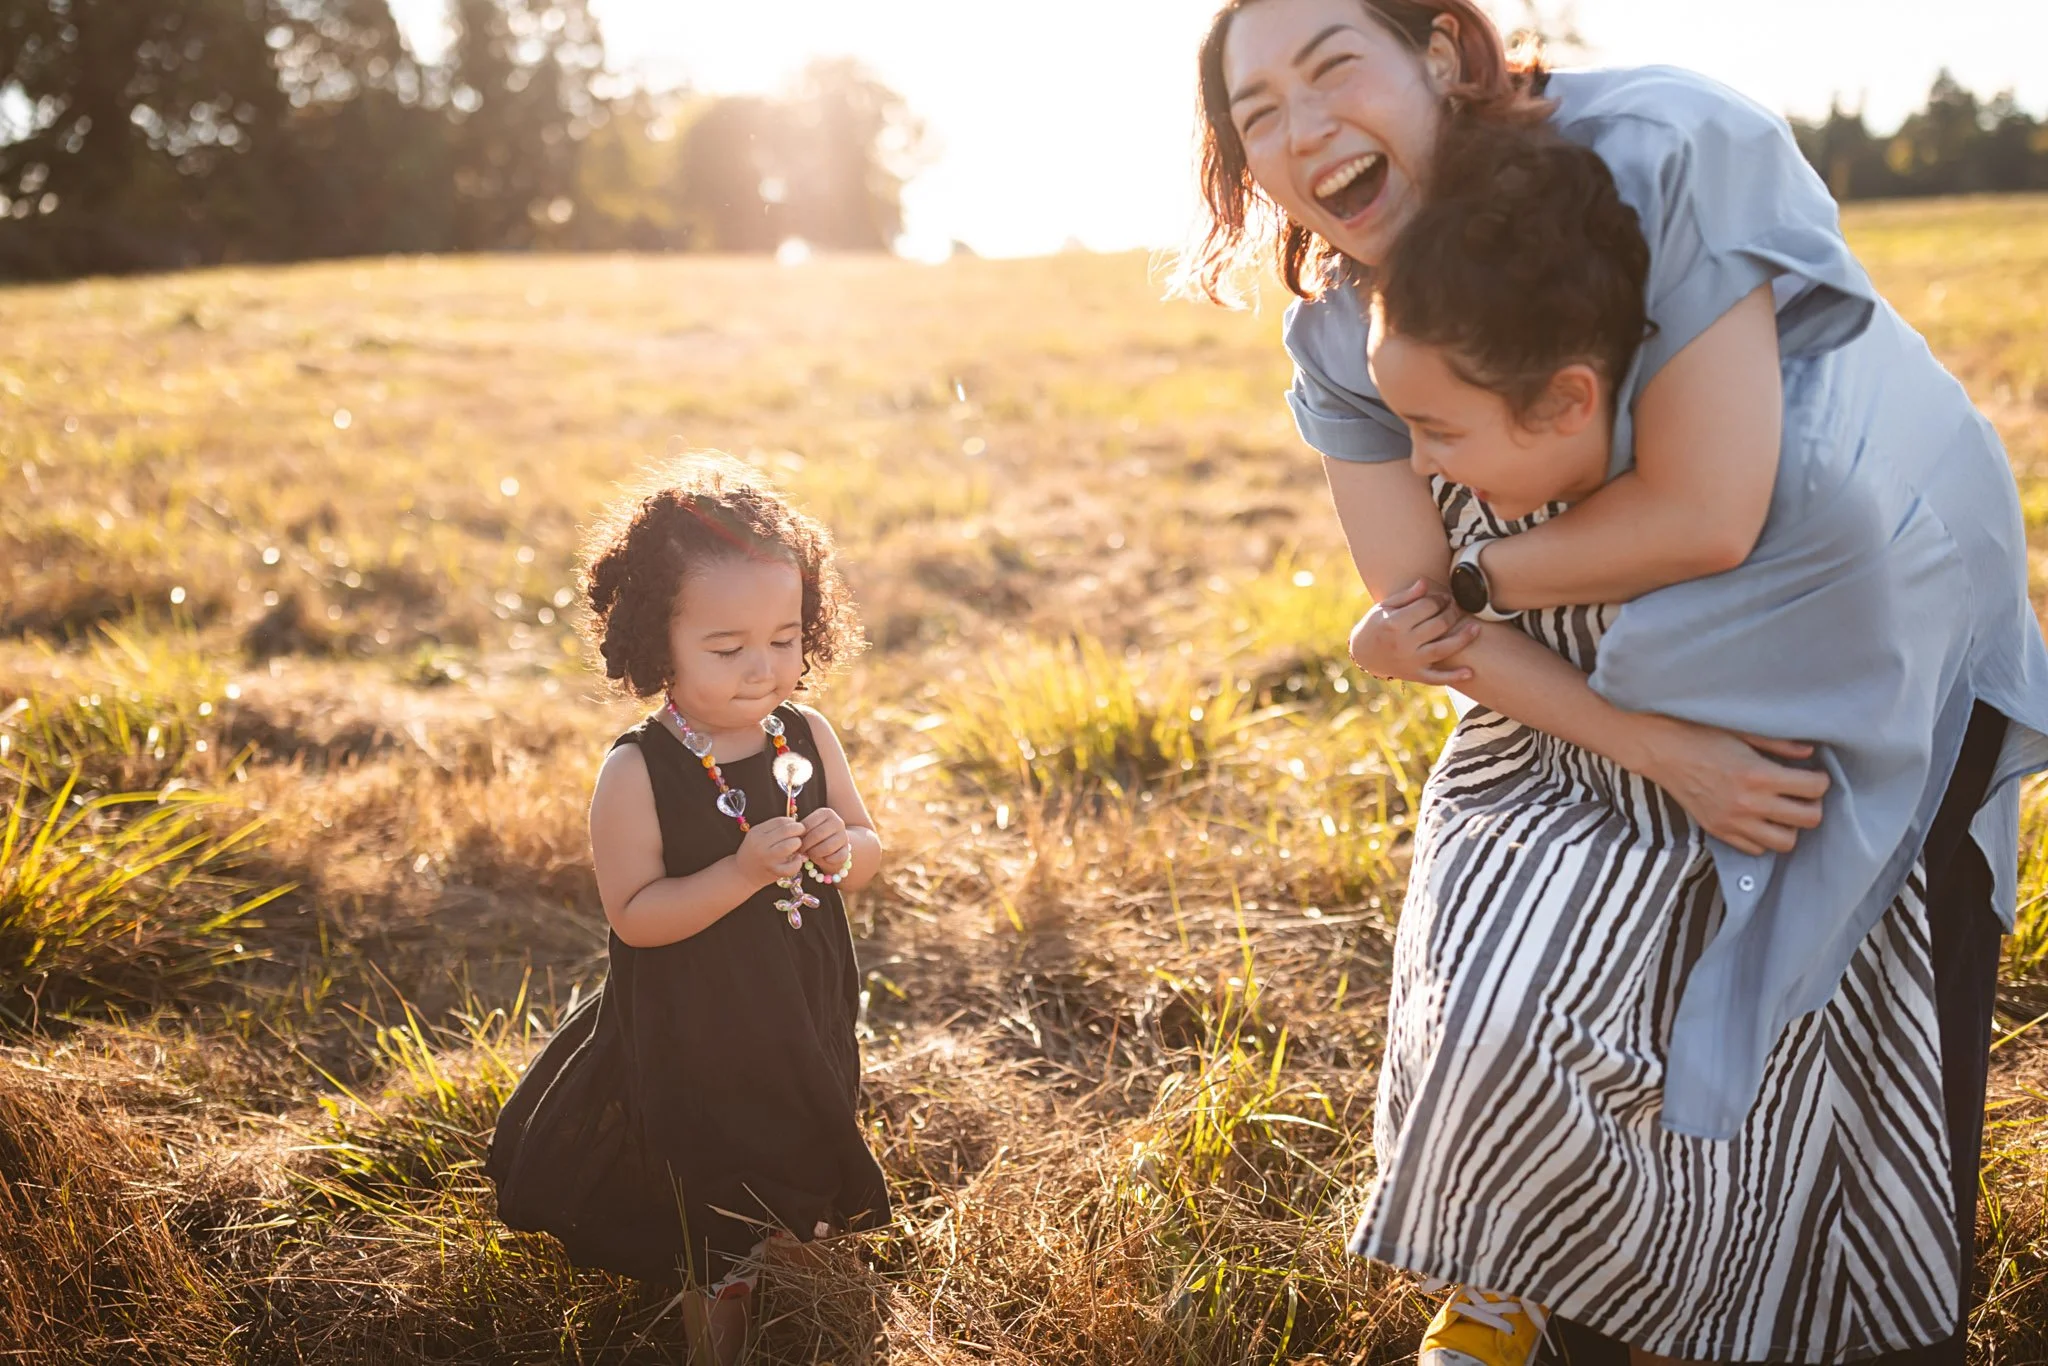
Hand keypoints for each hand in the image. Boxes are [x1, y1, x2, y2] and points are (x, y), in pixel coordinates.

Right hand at [735, 816, 805, 885]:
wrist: (742, 875)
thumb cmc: (753, 854)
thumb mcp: (757, 836)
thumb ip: (773, 829)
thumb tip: (795, 823)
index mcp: (756, 832)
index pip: (780, 821)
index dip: (792, 821)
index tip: (795, 825)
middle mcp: (760, 844)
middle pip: (786, 830)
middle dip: (799, 829)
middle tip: (801, 833)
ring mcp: (767, 858)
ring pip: (790, 845)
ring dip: (798, 843)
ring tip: (797, 846)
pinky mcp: (774, 872)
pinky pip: (792, 866)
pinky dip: (798, 862)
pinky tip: (797, 859)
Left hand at [799, 807, 850, 870]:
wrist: (835, 843)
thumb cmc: (816, 836)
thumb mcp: (809, 829)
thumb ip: (802, 832)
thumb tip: (795, 842)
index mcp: (826, 812)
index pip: (807, 825)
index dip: (798, 836)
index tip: (795, 843)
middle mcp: (837, 822)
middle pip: (817, 835)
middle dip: (806, 846)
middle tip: (801, 851)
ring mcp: (844, 836)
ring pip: (827, 847)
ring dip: (815, 853)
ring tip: (811, 854)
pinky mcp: (847, 849)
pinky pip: (836, 857)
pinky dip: (828, 860)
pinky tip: (824, 858)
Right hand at [1348, 579, 1482, 685]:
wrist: (1362, 654)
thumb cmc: (1375, 625)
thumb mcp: (1384, 607)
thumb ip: (1406, 596)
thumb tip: (1425, 583)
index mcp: (1394, 623)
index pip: (1426, 607)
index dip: (1439, 599)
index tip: (1445, 597)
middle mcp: (1403, 643)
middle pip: (1438, 625)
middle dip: (1452, 613)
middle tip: (1457, 607)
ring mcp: (1410, 661)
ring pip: (1443, 649)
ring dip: (1463, 638)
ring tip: (1476, 628)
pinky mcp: (1415, 675)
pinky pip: (1437, 678)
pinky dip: (1454, 676)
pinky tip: (1470, 672)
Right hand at [1632, 716, 1829, 855]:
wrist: (1661, 751)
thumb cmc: (1701, 735)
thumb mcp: (1744, 733)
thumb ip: (1779, 745)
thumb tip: (1809, 754)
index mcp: (1758, 775)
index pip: (1814, 788)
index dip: (1820, 780)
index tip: (1813, 775)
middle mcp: (1749, 803)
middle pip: (1808, 819)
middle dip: (1812, 805)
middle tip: (1802, 794)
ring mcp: (1733, 821)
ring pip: (1786, 842)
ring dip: (1790, 826)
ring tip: (1782, 810)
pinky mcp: (1719, 830)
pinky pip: (1756, 848)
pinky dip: (1764, 837)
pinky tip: (1759, 819)